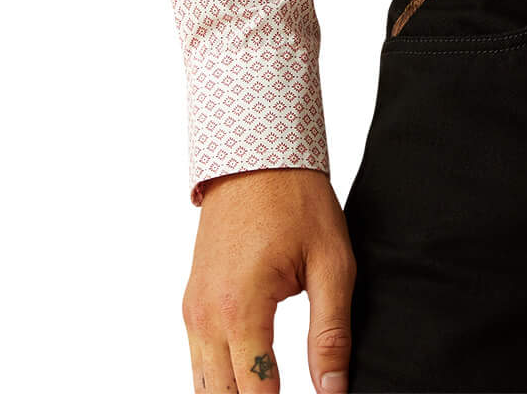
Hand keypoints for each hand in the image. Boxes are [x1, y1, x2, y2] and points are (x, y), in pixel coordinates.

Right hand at [181, 167, 354, 391]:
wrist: (257, 157)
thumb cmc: (297, 201)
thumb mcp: (331, 263)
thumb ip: (330, 332)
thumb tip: (333, 390)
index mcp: (241, 310)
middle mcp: (207, 317)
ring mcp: (194, 311)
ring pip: (203, 385)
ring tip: (271, 391)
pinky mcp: (193, 302)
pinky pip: (199, 360)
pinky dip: (221, 379)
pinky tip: (250, 382)